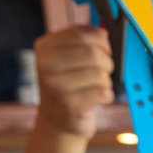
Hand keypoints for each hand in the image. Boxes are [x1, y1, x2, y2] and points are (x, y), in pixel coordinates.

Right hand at [33, 25, 114, 139]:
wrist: (57, 122)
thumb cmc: (68, 87)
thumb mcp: (68, 60)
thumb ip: (83, 42)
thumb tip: (103, 30)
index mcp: (45, 47)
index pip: (81, 33)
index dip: (101, 41)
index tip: (104, 50)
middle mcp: (46, 64)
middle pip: (93, 53)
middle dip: (107, 63)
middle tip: (104, 72)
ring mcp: (56, 85)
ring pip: (100, 73)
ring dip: (106, 82)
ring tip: (96, 88)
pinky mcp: (70, 105)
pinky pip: (103, 92)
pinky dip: (107, 96)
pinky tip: (96, 99)